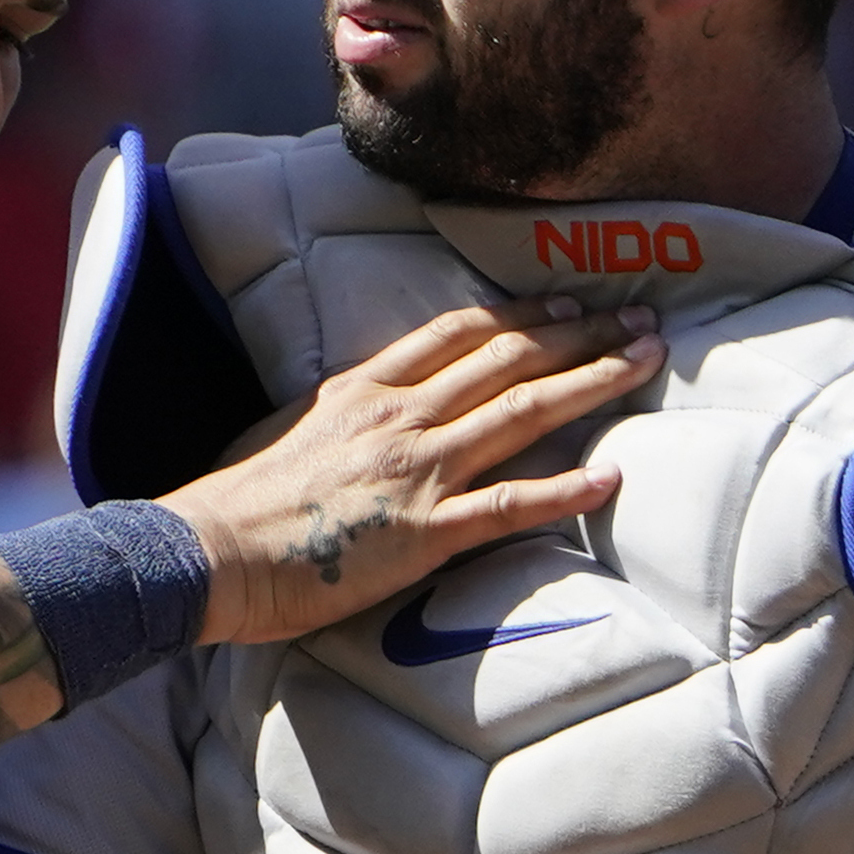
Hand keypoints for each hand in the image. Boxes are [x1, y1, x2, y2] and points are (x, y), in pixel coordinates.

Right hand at [166, 302, 652, 646]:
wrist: (209, 551)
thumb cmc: (235, 499)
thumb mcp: (287, 427)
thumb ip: (336, 411)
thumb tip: (359, 405)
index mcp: (364, 387)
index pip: (458, 333)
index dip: (520, 313)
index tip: (565, 302)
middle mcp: (402, 416)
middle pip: (508, 358)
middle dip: (581, 332)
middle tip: (638, 317)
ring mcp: (419, 470)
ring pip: (524, 412)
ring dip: (593, 381)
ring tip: (645, 361)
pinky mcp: (427, 531)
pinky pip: (512, 504)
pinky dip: (567, 489)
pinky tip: (613, 476)